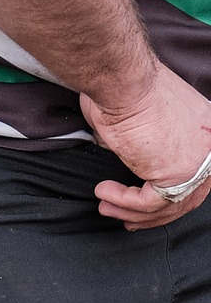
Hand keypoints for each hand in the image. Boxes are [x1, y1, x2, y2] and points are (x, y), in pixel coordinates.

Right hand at [83, 65, 210, 229]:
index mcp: (206, 133)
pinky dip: (123, 201)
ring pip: (169, 205)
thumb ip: (145, 143)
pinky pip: (149, 202)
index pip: (195, 178)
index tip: (141, 207)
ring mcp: (198, 162)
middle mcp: (210, 149)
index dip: (168, 198)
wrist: (124, 83)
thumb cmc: (126, 90)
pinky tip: (103, 192)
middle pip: (188, 198)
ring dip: (130, 210)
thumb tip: (125, 157)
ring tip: (105, 206)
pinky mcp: (177, 173)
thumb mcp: (143, 120)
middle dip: (152, 215)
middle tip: (126, 219)